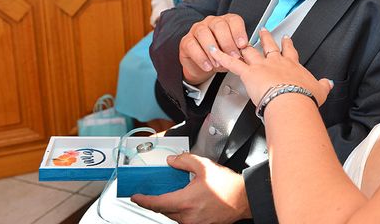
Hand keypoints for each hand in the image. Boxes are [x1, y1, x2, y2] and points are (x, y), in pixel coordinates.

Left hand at [132, 153, 250, 223]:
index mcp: (185, 202)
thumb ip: (185, 161)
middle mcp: (187, 216)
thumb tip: (172, 161)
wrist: (243, 198)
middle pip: (163, 210)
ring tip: (175, 192)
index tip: (136, 197)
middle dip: (157, 201)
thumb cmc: (228, 186)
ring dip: (170, 205)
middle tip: (154, 191)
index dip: (143, 201)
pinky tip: (186, 200)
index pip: (157, 203)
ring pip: (173, 215)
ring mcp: (193, 223)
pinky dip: (180, 210)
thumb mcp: (205, 166)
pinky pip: (183, 219)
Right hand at [179, 14, 248, 84]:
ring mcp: (197, 29)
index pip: (233, 20)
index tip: (243, 44)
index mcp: (226, 22)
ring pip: (204, 33)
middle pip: (219, 25)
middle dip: (227, 42)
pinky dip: (201, 57)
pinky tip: (208, 65)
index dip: (239, 32)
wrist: (205, 65)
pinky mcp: (186, 41)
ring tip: (219, 63)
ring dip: (213, 50)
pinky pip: (192, 45)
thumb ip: (239, 51)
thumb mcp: (233, 53)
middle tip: (233, 56)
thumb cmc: (221, 55)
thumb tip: (247, 55)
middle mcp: (212, 22)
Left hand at [210, 29, 332, 106]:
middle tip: (264, 30)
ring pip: (250, 52)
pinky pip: (233, 64)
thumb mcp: (319, 90)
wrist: (292, 101)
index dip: (288, 44)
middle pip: (269, 46)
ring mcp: (262, 66)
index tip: (287, 39)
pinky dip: (222, 57)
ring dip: (243, 45)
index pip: (290, 51)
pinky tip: (215, 52)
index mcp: (292, 65)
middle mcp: (276, 62)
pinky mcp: (249, 73)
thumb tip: (328, 84)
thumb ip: (323, 85)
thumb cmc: (303, 97)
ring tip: (238, 39)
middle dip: (266, 38)